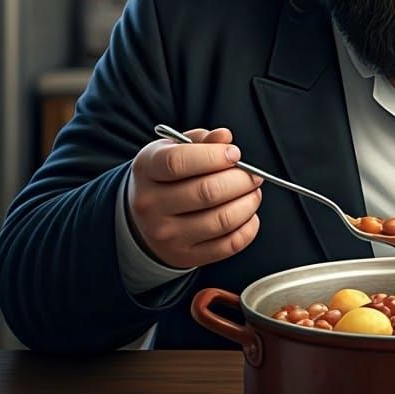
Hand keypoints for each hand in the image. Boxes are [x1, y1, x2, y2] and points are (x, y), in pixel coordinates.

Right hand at [127, 127, 262, 268]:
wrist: (141, 218)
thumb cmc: (165, 178)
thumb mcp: (173, 150)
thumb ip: (202, 140)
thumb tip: (224, 137)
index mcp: (147, 170)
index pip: (179, 162)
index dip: (214, 156)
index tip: (234, 154)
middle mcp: (151, 205)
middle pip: (207, 192)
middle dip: (241, 180)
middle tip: (252, 175)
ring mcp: (167, 234)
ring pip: (222, 220)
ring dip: (248, 203)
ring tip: (253, 193)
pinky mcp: (184, 256)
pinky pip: (228, 245)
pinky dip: (248, 228)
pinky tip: (248, 215)